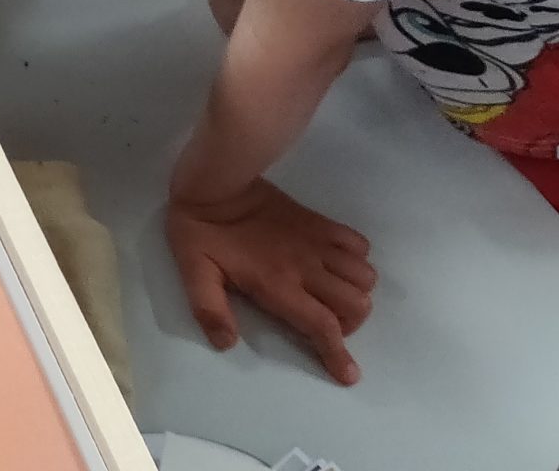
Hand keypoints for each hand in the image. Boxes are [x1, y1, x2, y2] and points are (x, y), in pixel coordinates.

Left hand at [167, 179, 375, 385]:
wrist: (216, 183)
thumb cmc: (202, 231)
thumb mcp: (194, 274)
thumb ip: (210, 310)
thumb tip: (226, 343)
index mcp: (278, 285)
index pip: (322, 326)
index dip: (338, 354)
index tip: (349, 375)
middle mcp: (307, 268)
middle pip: (356, 305)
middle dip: (349, 324)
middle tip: (326, 322)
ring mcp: (317, 243)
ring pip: (364, 276)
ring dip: (356, 292)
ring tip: (332, 294)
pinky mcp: (320, 223)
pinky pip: (359, 244)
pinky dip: (357, 259)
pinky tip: (336, 263)